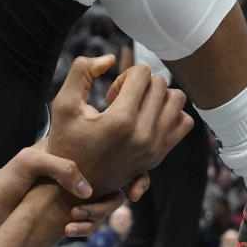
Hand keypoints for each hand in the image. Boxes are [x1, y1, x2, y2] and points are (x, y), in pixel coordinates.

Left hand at [0, 141, 125, 235]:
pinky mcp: (71, 215)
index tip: (131, 188)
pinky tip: (69, 230)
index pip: (113, 153)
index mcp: (75, 152)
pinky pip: (90, 224)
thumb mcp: (28, 162)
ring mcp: (78, 196)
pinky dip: (86, 228)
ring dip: (98, 215)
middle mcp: (81, 173)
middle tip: (109, 205)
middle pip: (119, 183)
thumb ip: (58, 166)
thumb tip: (87, 189)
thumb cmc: (7, 179)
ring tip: (74, 217)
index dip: (130, 169)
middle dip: (119, 197)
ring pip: (106, 207)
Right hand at [45, 57, 192, 200]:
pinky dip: (170, 115)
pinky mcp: (159, 156)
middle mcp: (143, 135)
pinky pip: (184, 123)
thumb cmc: (65, 143)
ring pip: (177, 100)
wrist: (72, 188)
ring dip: (158, 97)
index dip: (125, 76)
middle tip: (121, 101)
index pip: (142, 74)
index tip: (111, 93)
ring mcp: (154, 147)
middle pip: (160, 84)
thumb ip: (82, 71)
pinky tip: (147, 121)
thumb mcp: (63, 104)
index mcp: (120, 120)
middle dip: (140, 85)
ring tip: (136, 109)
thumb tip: (111, 58)